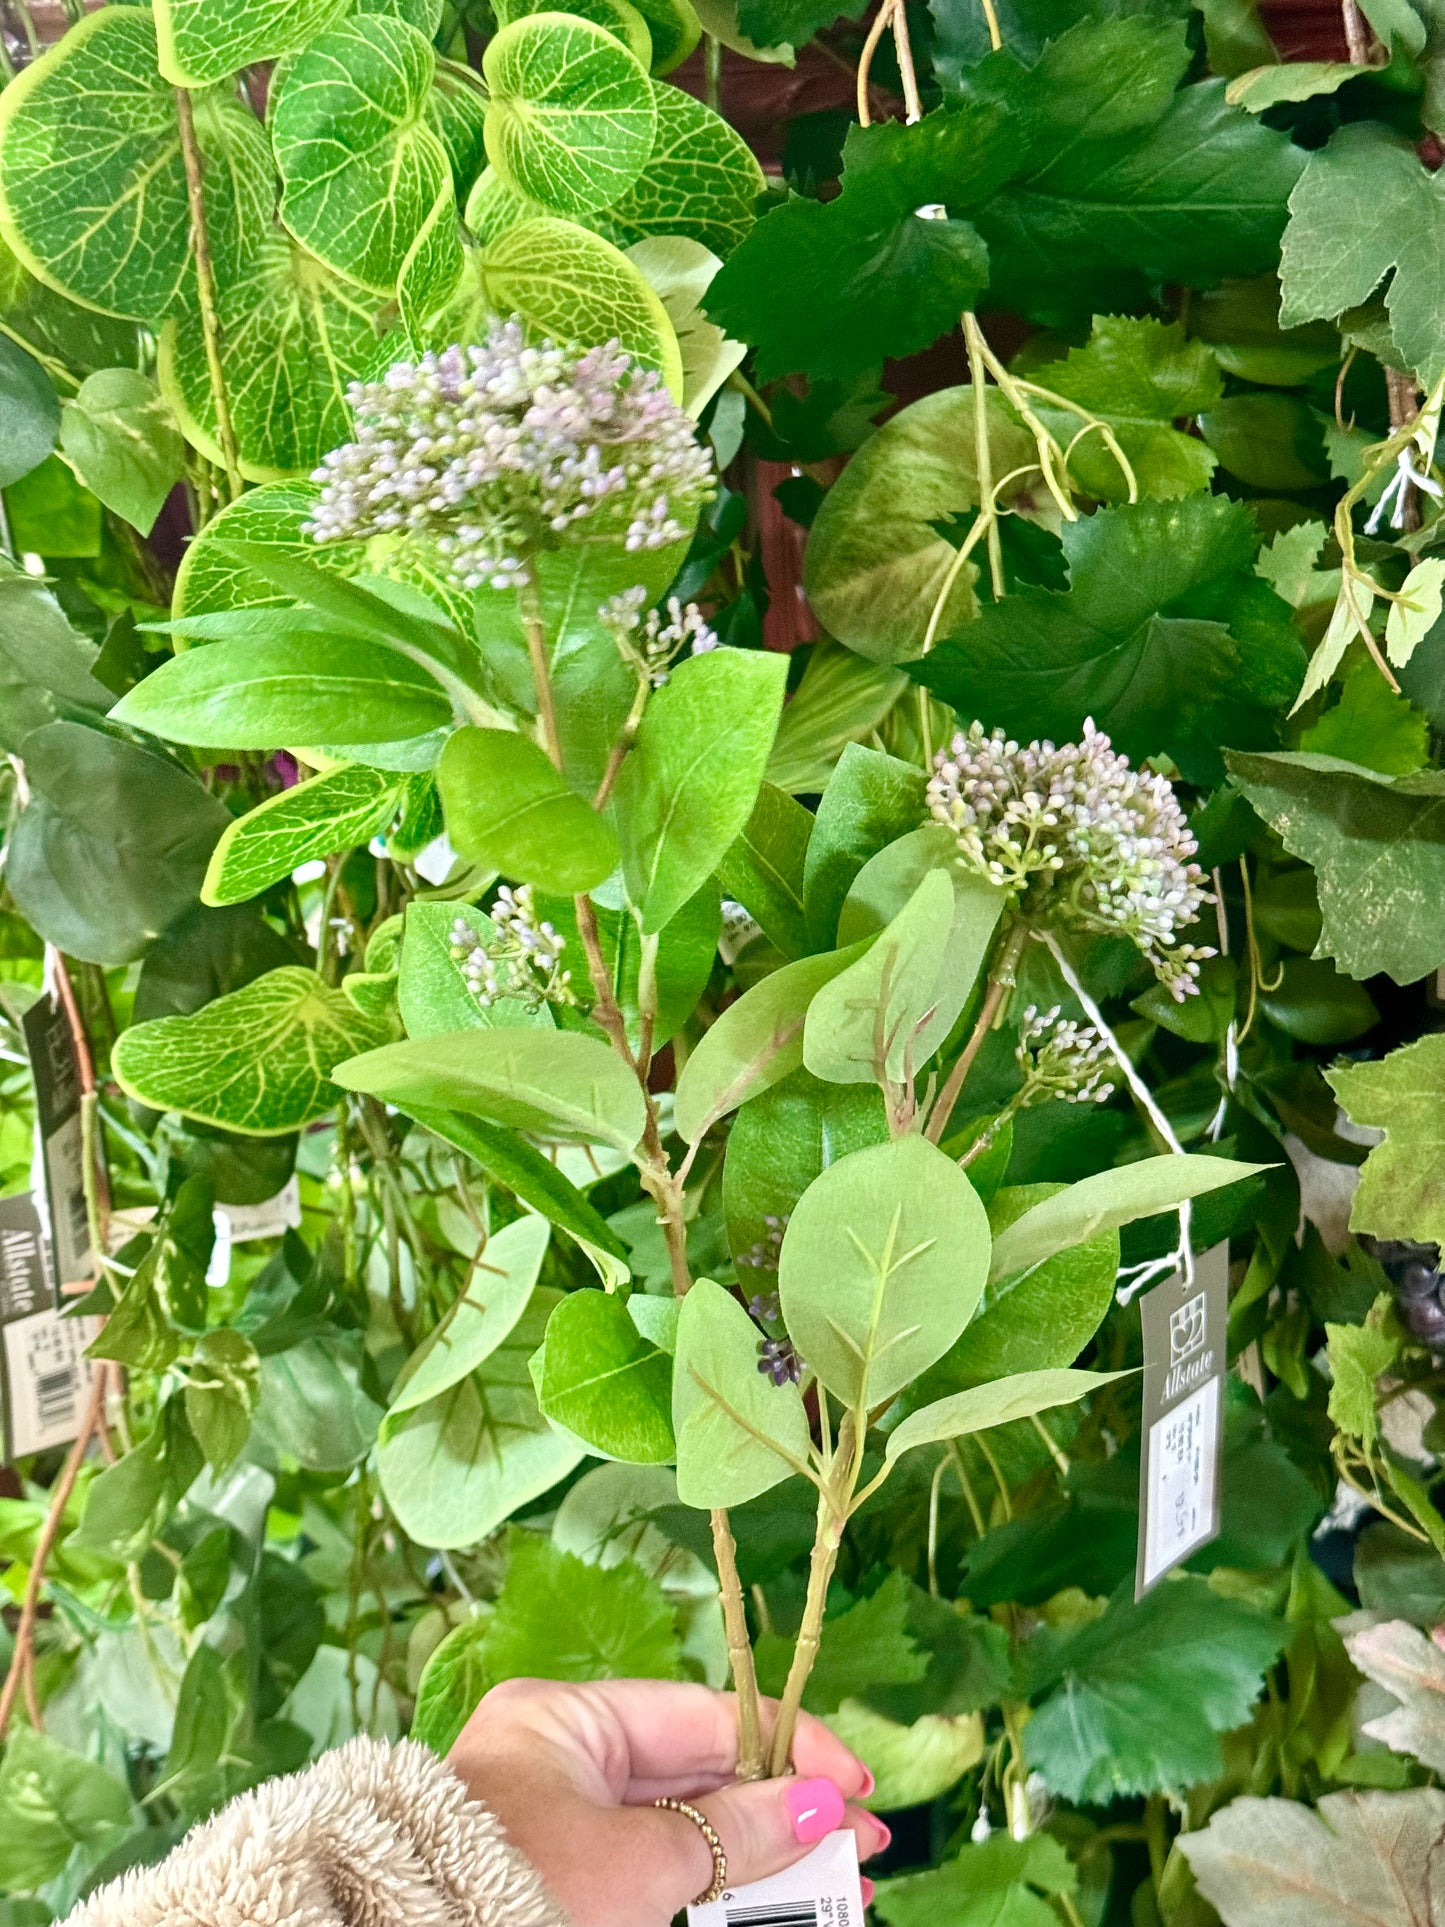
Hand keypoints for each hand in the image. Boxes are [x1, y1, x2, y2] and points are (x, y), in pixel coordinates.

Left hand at [447, 1677, 888, 1926]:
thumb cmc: (516, 1894)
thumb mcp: (636, 1866)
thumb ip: (732, 1834)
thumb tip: (821, 1805)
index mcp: (566, 1720)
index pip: (702, 1714)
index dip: (788, 1747)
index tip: (855, 1786)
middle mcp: (564, 1757)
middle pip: (700, 1771)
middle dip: (787, 1809)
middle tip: (865, 1844)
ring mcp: (562, 1821)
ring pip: (687, 1828)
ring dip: (763, 1856)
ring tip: (842, 1884)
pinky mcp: (566, 1879)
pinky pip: (659, 1869)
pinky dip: (718, 1887)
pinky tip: (777, 1901)